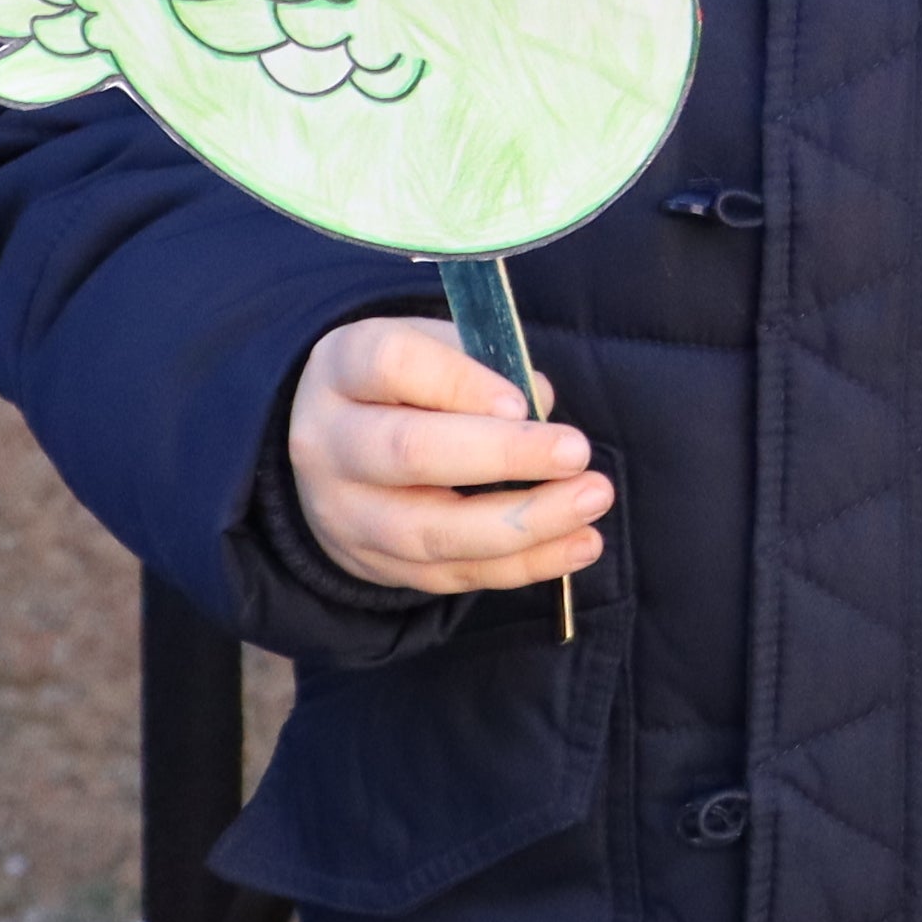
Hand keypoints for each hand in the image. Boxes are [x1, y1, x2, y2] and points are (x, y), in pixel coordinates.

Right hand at [284, 316, 609, 597]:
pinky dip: (524, 564)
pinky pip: (453, 574)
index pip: (393, 366)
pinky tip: (579, 544)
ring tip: (591, 499)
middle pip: (409, 452)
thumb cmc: (404, 385)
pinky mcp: (376, 566)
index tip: (523, 401)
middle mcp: (330, 443)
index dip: (462, 384)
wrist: (334, 452)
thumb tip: (539, 400)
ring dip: (524, 522)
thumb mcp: (431, 347)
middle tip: (577, 451)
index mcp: (342, 368)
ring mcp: (346, 514)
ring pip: (433, 531)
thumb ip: (482, 363)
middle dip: (502, 455)